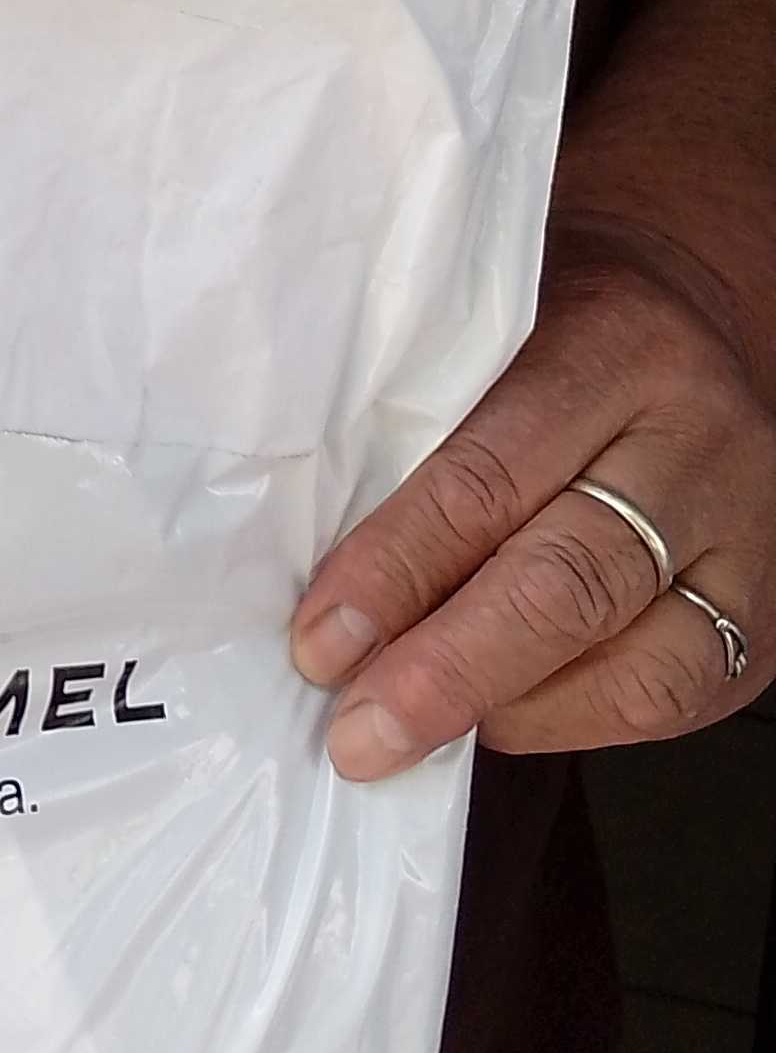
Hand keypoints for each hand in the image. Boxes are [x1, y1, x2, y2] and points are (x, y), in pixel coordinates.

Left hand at [291, 257, 773, 774]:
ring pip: (640, 664)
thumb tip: (322, 578)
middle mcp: (697, 442)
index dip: (398, 570)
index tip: (321, 639)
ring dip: (512, 711)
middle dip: (452, 670)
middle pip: (571, 581)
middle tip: (362, 728)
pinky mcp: (768, 615)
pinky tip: (501, 714)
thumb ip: (418, 423)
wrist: (696, 321)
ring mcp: (749, 535)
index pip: (491, 477)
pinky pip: (673, 699)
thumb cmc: (563, 331)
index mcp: (615, 347)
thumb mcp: (490, 331)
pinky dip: (572, 721)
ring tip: (421, 731)